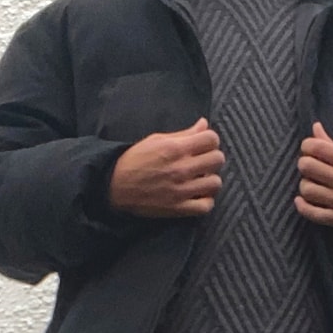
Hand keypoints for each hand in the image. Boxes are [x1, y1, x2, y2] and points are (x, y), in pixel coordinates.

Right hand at [108, 117, 224, 217]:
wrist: (115, 186)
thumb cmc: (135, 160)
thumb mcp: (157, 140)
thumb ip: (184, 134)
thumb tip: (204, 124)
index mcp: (175, 148)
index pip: (211, 139)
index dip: (210, 140)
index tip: (204, 145)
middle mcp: (181, 168)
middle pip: (217, 159)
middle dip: (212, 158)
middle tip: (203, 162)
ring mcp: (181, 190)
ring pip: (215, 183)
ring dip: (211, 180)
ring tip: (201, 179)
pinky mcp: (178, 208)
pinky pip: (206, 206)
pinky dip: (206, 201)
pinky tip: (199, 195)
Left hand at [295, 121, 332, 230]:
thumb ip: (332, 144)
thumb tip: (315, 127)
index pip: (318, 147)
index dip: (307, 146)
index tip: (308, 149)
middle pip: (307, 167)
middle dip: (304, 164)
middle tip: (309, 167)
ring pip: (307, 190)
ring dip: (305, 185)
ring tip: (311, 184)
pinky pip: (312, 213)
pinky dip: (302, 207)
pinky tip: (301, 201)